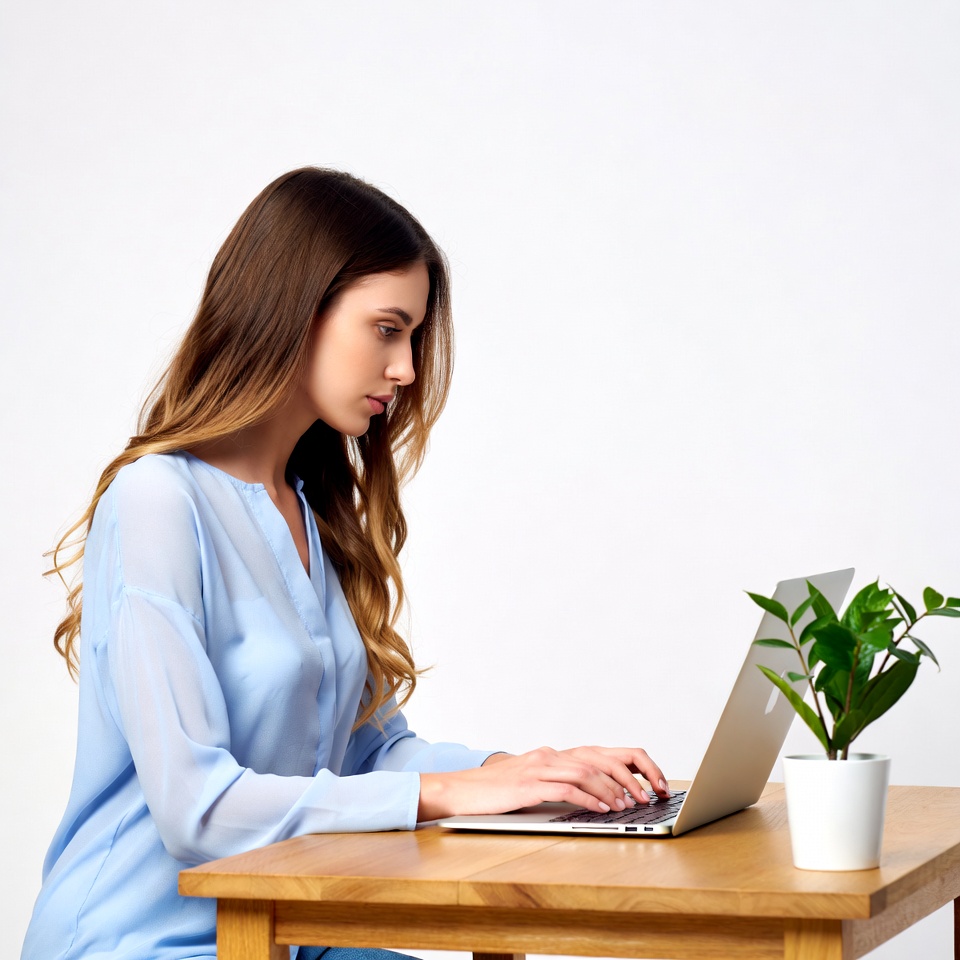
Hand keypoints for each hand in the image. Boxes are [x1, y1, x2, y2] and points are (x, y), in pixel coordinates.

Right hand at [418, 745, 668, 821]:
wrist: (460, 790)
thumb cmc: (495, 792)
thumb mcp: (531, 783)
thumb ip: (558, 784)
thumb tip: (593, 797)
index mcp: (553, 755)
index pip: (599, 753)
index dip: (628, 765)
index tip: (649, 782)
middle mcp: (549, 756)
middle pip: (599, 758)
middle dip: (629, 776)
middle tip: (648, 795)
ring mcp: (538, 768)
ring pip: (586, 771)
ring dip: (612, 789)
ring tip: (629, 804)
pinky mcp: (528, 785)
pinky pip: (566, 788)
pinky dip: (587, 798)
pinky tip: (601, 809)